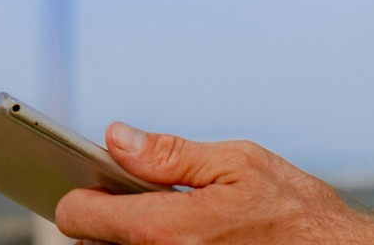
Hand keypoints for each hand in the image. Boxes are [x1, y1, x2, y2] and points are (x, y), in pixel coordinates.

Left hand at [54, 122, 373, 244]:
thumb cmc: (293, 210)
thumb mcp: (237, 162)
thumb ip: (169, 154)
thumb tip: (116, 138)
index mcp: (169, 230)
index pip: (80, 218)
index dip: (81, 194)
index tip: (96, 181)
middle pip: (93, 244)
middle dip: (108, 215)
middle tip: (140, 194)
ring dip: (130, 235)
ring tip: (164, 214)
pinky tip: (180, 233)